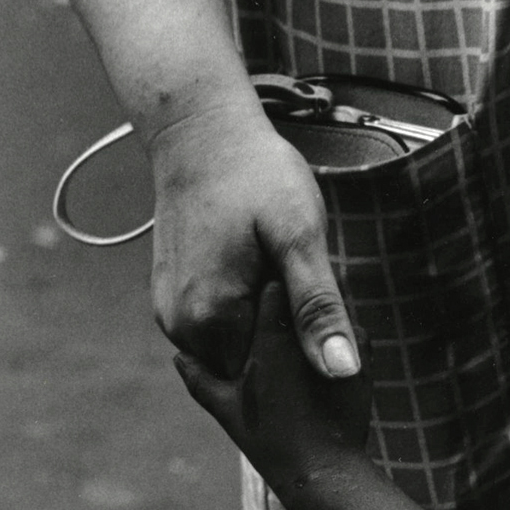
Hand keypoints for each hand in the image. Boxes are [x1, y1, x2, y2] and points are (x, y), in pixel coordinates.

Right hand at [150, 106, 360, 378]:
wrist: (200, 135)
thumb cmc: (256, 175)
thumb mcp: (300, 235)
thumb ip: (317, 307)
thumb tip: (341, 371)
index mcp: (217, 320)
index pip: (274, 374)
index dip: (303, 348)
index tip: (312, 296)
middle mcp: (184, 329)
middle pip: (251, 364)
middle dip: (280, 338)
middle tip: (294, 274)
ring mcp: (171, 317)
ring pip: (233, 348)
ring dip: (259, 324)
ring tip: (270, 268)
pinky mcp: (167, 302)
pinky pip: (213, 329)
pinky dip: (237, 312)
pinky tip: (249, 270)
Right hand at [174, 282, 370, 497]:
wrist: (324, 470)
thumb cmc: (269, 440)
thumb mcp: (227, 409)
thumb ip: (200, 378)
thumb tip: (179, 357)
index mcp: (271, 337)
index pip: (271, 285)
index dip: (266, 289)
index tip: (261, 296)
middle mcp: (308, 333)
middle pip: (302, 293)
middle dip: (294, 298)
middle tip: (283, 318)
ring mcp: (342, 342)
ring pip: (329, 309)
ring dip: (318, 318)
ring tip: (306, 344)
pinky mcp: (365, 356)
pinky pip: (350, 331)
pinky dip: (339, 338)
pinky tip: (326, 360)